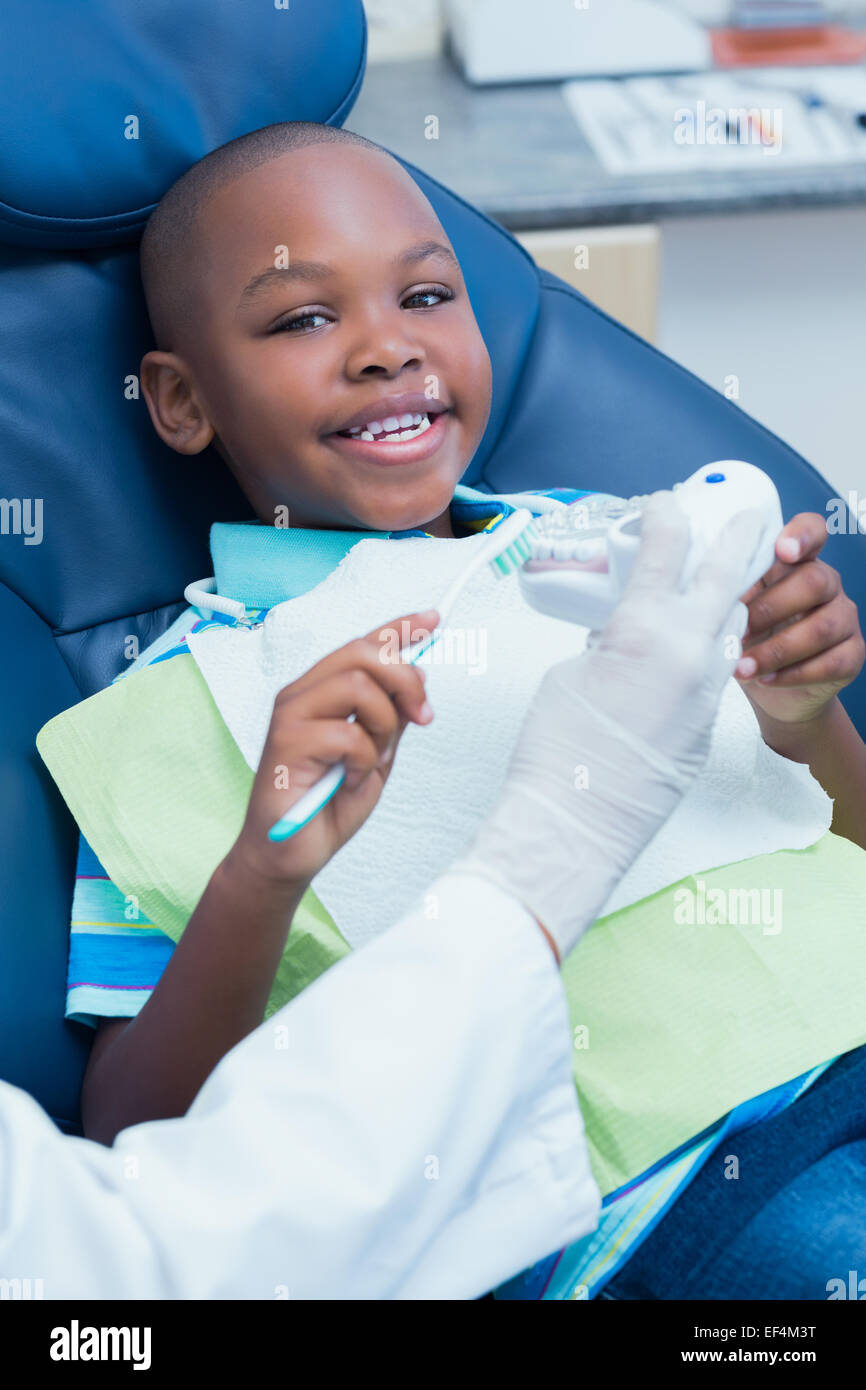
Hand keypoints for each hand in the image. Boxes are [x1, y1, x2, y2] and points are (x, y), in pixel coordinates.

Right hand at [227, 611, 434, 895]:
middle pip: (362, 653)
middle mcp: (302, 694)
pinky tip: (350, 780)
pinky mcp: (286, 744)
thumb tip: (418, 677)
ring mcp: (290, 716)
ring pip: (357, 685)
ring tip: (374, 759)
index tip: (434, 619)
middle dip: (405, 680)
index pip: (362, 644)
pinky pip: (347, 733)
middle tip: (424, 716)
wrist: (290, 854)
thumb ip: (392, 717)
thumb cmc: (327, 804)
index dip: (400, 628)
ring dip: (384, 725)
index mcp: (321, 691)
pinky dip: (363, 760)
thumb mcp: (376, 754)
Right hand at [454, 491, 765, 960]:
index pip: (668, 548)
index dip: (666, 516)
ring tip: (703, 599)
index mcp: (646, 627)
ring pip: (725, 633)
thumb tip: (623, 637)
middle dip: (737, 540)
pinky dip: (698, 663)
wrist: (574, 820)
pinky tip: (673, 668)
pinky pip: (710, 680)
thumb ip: (606, 640)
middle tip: (748, 517)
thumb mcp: (572, 670)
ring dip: (717, 611)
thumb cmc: (557, 747)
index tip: (663, 506)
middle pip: (726, 576)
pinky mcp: (707, 728)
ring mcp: (707, 693)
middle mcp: (690, 652)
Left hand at [734, 512, 864, 725]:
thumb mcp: (733, 609)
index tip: (782, 550)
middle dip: (769, 609)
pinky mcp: (852, 655)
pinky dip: (793, 674)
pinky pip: (831, 662)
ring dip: (776, 650)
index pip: (812, 531)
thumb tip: (703, 587)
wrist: (771, 690)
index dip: (802, 534)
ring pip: (822, 627)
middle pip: (814, 581)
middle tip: (737, 633)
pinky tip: (766, 679)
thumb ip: (730, 590)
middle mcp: (826, 584)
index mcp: (795, 563)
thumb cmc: (747, 639)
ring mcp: (843, 618)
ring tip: (741, 667)